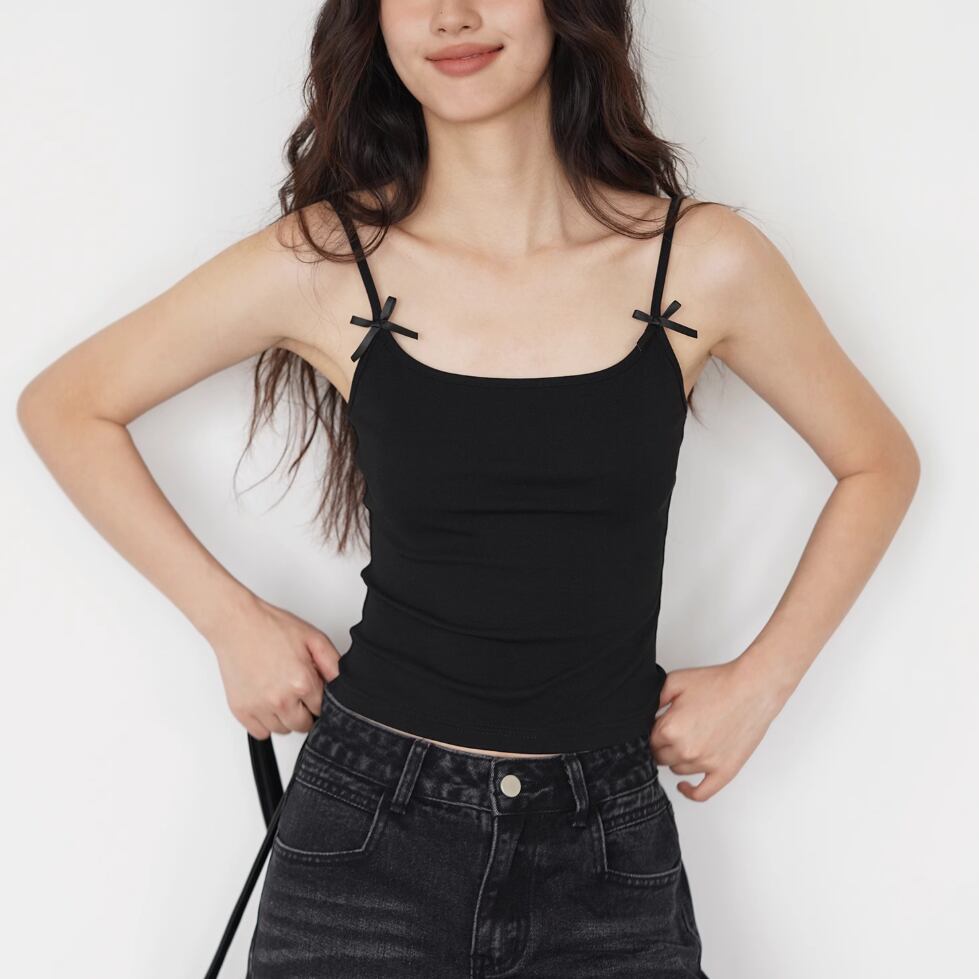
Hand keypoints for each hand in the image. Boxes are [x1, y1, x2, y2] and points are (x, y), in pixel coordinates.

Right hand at [208, 594, 341, 739]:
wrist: (236, 623)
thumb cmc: (271, 627)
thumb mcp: (313, 638)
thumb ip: (333, 664)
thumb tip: (342, 684)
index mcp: (302, 682)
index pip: (322, 710)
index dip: (319, 699)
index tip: (312, 690)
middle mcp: (281, 699)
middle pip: (304, 725)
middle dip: (305, 711)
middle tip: (297, 691)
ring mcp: (259, 707)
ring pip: (283, 730)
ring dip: (285, 717)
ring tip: (280, 692)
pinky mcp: (241, 711)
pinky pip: (261, 733)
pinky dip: (265, 722)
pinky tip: (266, 701)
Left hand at [649, 656, 787, 801]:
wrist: (751, 689)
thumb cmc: (718, 683)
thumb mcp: (675, 681)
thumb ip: (653, 699)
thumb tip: (642, 714)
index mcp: (670, 729)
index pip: (648, 740)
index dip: (653, 732)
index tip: (660, 726)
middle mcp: (685, 750)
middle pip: (660, 757)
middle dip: (662, 746)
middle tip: (673, 733)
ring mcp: (705, 763)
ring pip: (677, 770)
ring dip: (677, 759)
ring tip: (687, 742)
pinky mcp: (724, 771)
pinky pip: (702, 794)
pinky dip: (690, 792)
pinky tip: (684, 786)